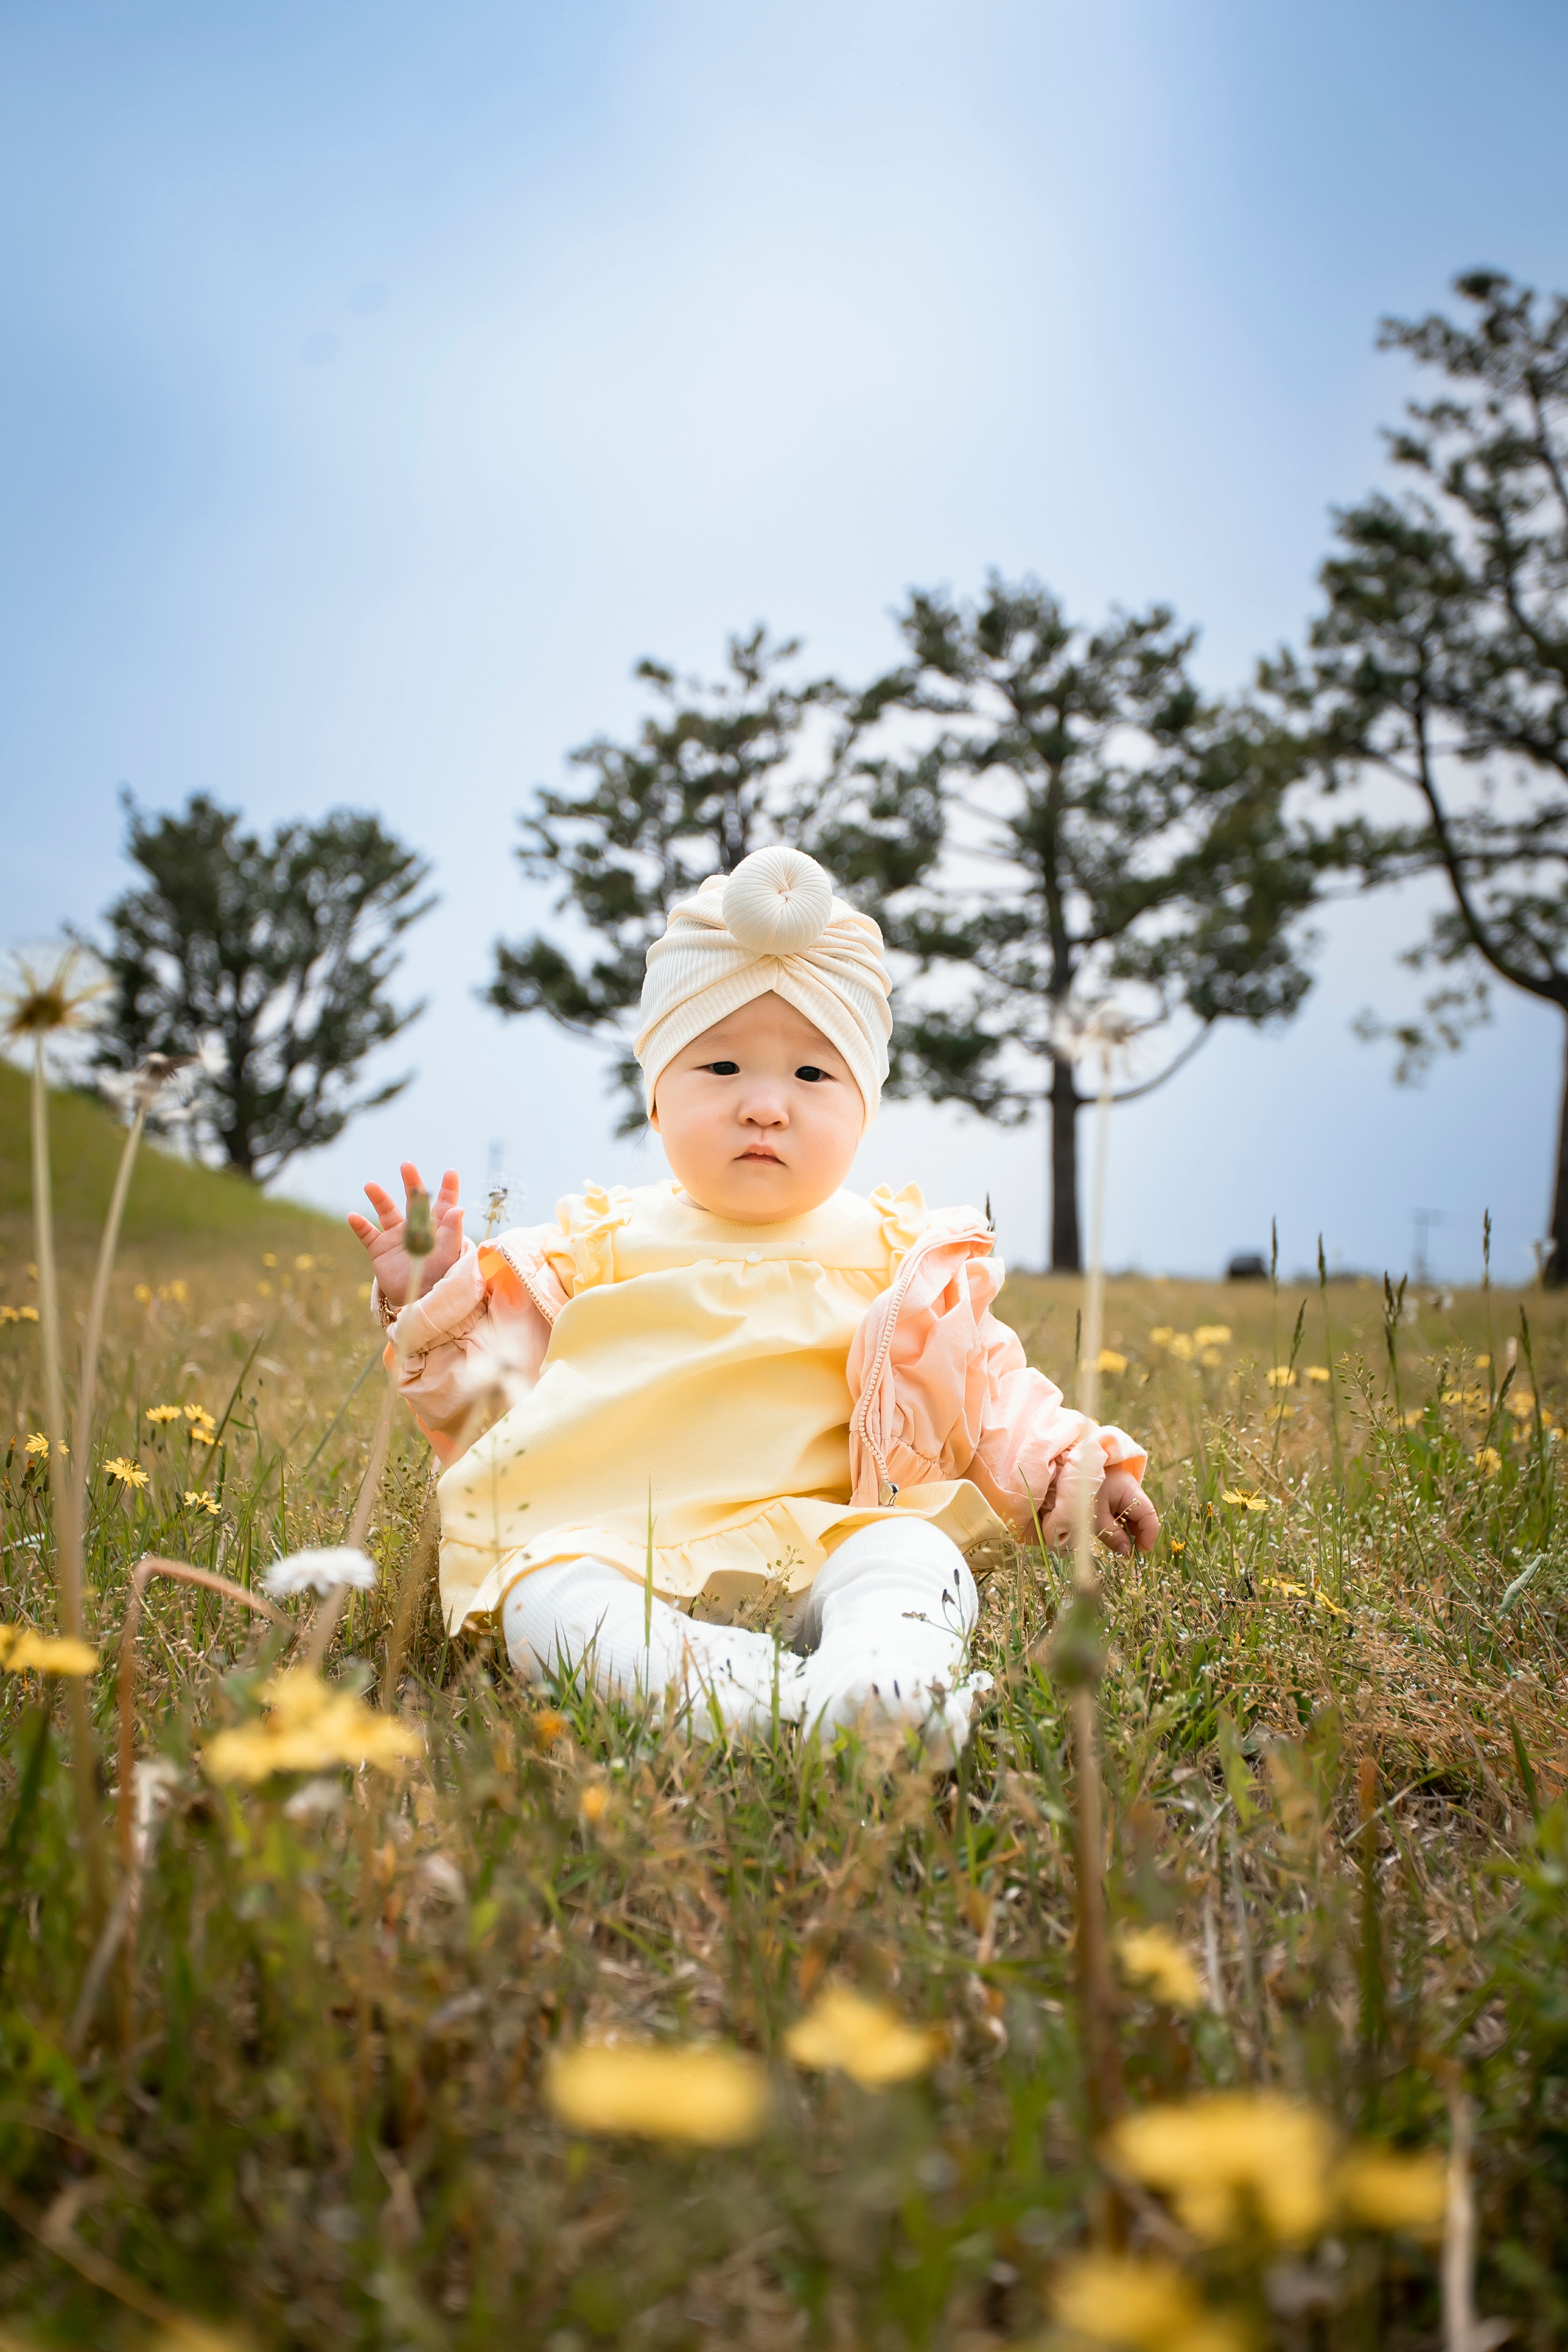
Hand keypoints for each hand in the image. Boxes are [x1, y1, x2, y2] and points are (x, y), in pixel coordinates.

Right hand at [347, 1164, 463, 1308]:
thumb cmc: (440, 1278)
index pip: (444, 1203)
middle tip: (407, 1166)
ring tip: (370, 1185)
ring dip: (379, 1198)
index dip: (448, 1188)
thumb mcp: (449, 1254)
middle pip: (414, 1200)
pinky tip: (353, 1216)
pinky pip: (367, 1234)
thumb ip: (452, 1231)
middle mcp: (417, 1228)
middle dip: (412, 1183)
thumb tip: (458, 1209)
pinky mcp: (380, 1250)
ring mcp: (397, 1238)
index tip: (450, 1173)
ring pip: (386, 1212)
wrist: (418, 1302)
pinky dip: (360, 1226)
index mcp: (438, 1228)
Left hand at [1035, 1464, 1159, 1556]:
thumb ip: (1113, 1536)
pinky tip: (1116, 1537)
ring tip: (1122, 1548)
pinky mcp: (1112, 1494)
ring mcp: (1120, 1490)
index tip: (1144, 1551)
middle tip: (1131, 1554)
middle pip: (1142, 1514)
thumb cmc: (1077, 1495)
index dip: (1149, 1534)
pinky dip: (1120, 1524)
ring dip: (1129, 1531)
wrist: (1059, 1475)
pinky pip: (1122, 1511)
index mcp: (1127, 1488)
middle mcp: (1128, 1487)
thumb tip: (1127, 1552)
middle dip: (1138, 1535)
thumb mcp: (1094, 1518)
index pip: (1148, 1513)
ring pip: (1132, 1514)